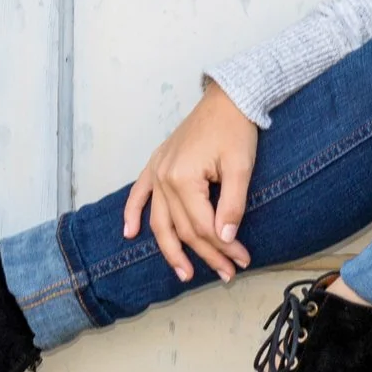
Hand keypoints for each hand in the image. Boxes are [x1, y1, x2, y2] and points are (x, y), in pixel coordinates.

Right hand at [122, 79, 259, 282]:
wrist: (227, 98)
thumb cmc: (236, 130)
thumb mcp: (241, 167)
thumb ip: (232, 205)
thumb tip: (225, 239)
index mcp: (184, 178)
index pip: (203, 226)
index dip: (223, 248)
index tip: (242, 261)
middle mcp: (164, 178)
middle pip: (183, 228)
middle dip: (206, 254)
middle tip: (227, 273)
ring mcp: (157, 171)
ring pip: (159, 220)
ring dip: (171, 250)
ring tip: (184, 273)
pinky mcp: (156, 163)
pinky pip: (139, 193)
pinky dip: (132, 213)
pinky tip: (129, 233)